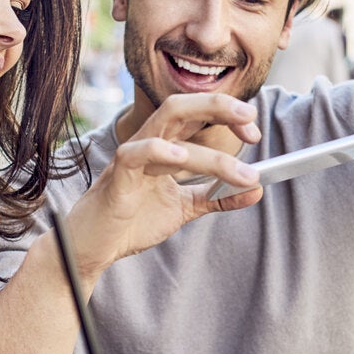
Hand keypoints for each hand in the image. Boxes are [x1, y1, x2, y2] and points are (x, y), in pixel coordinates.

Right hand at [65, 92, 262, 275]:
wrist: (95, 247)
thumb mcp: (184, 208)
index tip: (254, 132)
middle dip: (218, 106)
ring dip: (210, 151)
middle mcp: (148, 142)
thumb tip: (257, 189)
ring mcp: (131, 155)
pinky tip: (181, 158)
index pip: (197, 114)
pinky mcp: (117, 176)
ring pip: (168, 128)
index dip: (227, 115)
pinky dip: (159, 151)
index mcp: (164, 145)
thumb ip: (217, 197)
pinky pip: (135, 153)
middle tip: (251, 120)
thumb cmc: (132, 220)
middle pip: (181, 105)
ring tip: (242, 173)